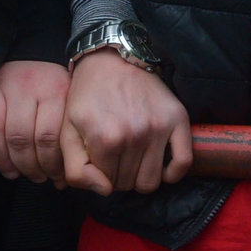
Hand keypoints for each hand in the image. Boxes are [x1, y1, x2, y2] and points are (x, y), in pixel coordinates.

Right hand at [0, 59, 70, 182]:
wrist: (35, 49)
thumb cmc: (55, 84)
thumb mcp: (71, 100)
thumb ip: (67, 131)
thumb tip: (64, 178)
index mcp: (53, 89)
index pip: (47, 137)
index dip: (49, 164)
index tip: (54, 177)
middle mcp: (24, 87)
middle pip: (20, 138)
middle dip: (27, 166)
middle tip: (35, 177)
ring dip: (1, 160)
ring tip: (12, 172)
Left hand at [60, 48, 191, 194]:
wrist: (111, 59)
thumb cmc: (87, 96)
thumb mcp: (67, 131)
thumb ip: (75, 169)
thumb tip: (104, 191)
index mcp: (105, 139)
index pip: (107, 185)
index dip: (102, 177)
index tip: (100, 161)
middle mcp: (134, 135)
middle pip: (129, 184)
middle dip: (120, 176)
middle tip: (116, 157)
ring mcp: (158, 127)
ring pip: (152, 181)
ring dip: (141, 176)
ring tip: (134, 159)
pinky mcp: (177, 118)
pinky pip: (183, 162)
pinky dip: (172, 173)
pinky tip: (161, 167)